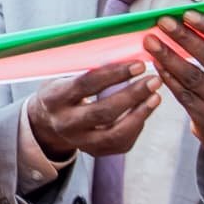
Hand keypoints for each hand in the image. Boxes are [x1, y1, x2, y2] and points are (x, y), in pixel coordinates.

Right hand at [23, 61, 159, 162]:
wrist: (48, 122)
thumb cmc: (63, 90)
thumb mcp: (65, 76)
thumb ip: (89, 68)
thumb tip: (125, 51)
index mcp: (55, 99)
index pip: (87, 85)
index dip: (115, 74)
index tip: (138, 65)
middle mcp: (65, 124)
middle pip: (103, 112)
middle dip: (133, 95)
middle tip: (153, 80)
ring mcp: (80, 142)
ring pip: (116, 134)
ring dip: (140, 114)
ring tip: (156, 96)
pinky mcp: (95, 152)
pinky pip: (122, 143)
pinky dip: (137, 125)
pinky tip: (146, 109)